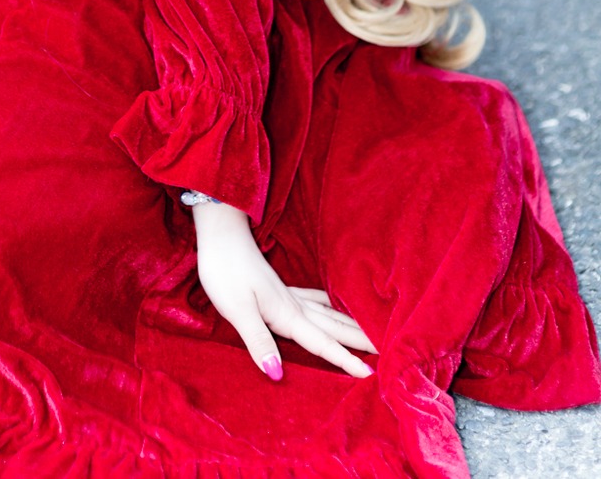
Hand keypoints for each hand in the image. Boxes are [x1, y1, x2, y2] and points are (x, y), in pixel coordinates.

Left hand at [192, 200, 375, 379]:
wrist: (220, 235)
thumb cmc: (225, 272)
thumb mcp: (237, 310)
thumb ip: (258, 341)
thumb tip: (277, 374)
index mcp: (287, 314)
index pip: (321, 343)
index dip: (344, 360)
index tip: (371, 375)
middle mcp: (294, 305)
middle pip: (334, 327)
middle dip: (361, 340)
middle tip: (390, 351)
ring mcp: (289, 294)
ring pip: (329, 313)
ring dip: (351, 324)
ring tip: (374, 332)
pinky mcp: (280, 288)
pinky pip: (315, 300)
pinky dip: (332, 305)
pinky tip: (336, 304)